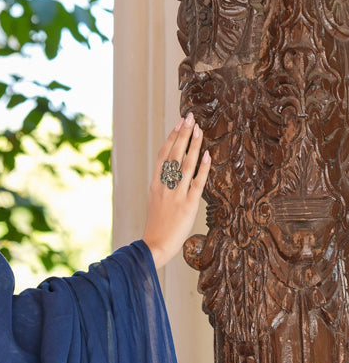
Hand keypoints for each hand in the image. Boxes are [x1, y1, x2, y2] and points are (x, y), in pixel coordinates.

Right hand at [142, 114, 210, 269]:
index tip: (179, 123)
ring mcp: (176, 195)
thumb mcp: (155, 201)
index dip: (172, 137)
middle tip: (191, 117)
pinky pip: (197, 183)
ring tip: (199, 129)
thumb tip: (173, 170)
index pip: (164, 155)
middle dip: (183, 134)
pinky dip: (203, 168)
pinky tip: (207, 154)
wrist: (155, 245)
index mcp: (156, 185)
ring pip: (186, 165)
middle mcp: (165, 187)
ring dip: (193, 145)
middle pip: (174, 155)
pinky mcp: (188, 206)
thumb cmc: (157, 225)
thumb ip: (163, 185)